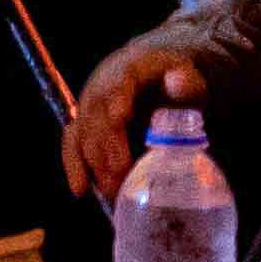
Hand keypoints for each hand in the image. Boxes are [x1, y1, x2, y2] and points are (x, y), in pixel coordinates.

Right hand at [60, 31, 204, 198]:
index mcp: (126, 71)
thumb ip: (185, 83)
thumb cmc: (173, 80)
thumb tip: (177, 81)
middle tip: (122, 175)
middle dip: (106, 146)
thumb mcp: (187, 78)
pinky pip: (73, 144)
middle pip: (97, 116)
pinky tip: (80, 190)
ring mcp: (89, 107)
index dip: (115, 102)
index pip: (116, 86)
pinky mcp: (83, 124)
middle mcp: (101, 87)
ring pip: (83, 134)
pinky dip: (74, 165)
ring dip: (94, 163)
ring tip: (113, 190)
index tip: (120, 119)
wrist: (151, 74)